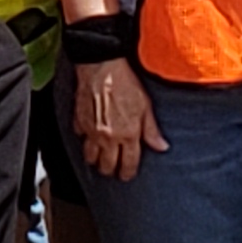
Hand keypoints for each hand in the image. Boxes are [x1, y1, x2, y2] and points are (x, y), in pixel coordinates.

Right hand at [67, 56, 163, 179]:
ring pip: (90, 157)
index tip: (126, 175)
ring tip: (100, 158)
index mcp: (128, 135)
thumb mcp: (146, 106)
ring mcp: (91, 132)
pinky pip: (80, 138)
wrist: (101, 67)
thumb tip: (162, 147)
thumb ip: (152, 130)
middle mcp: (108, 138)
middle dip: (110, 170)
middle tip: (113, 168)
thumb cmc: (125, 83)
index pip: (127, 164)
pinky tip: (89, 137)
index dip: (127, 173)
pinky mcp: (79, 122)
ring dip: (95, 160)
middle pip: (106, 166)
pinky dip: (85, 140)